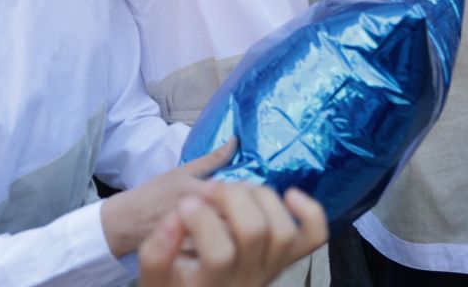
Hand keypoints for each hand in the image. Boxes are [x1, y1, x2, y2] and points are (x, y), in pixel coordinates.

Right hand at [102, 140, 235, 257]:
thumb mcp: (182, 171)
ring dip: (231, 229)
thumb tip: (236, 141)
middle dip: (240, 212)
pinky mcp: (186, 256)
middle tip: (239, 209)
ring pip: (225, 237)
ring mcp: (190, 239)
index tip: (243, 191)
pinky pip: (213, 253)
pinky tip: (217, 239)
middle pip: (233, 217)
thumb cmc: (153, 194)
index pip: (234, 193)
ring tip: (228, 223)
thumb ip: (212, 159)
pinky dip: (218, 245)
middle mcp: (194, 216)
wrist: (124, 223)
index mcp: (195, 191)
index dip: (244, 193)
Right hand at [138, 185, 327, 286]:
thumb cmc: (174, 286)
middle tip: (209, 190)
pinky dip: (309, 211)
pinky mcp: (286, 260)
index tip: (184, 206)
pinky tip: (290, 194)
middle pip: (254, 232)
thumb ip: (156, 253)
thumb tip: (177, 217)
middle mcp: (247, 283)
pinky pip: (313, 238)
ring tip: (235, 191)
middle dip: (230, 198)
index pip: (219, 254)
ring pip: (283, 231)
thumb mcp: (154, 279)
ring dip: (261, 198)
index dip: (202, 221)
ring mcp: (271, 271)